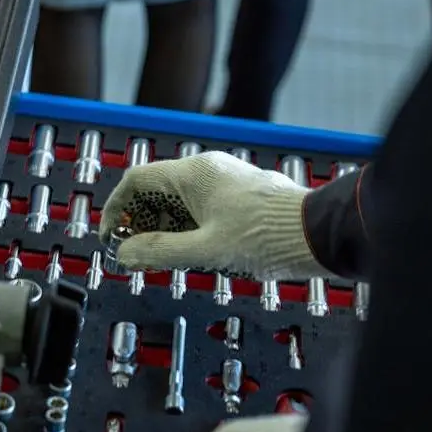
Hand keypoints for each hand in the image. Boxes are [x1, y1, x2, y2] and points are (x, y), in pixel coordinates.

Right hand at [98, 151, 328, 279]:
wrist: (321, 233)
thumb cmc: (270, 236)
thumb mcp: (207, 250)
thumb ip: (160, 252)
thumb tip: (125, 254)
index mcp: (195, 174)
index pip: (136, 181)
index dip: (115, 209)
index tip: (110, 237)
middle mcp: (208, 171)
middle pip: (156, 192)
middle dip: (138, 223)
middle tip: (133, 255)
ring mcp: (226, 182)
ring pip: (179, 202)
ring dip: (162, 229)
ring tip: (160, 260)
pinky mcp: (241, 197)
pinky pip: (200, 208)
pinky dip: (186, 228)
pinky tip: (190, 253)